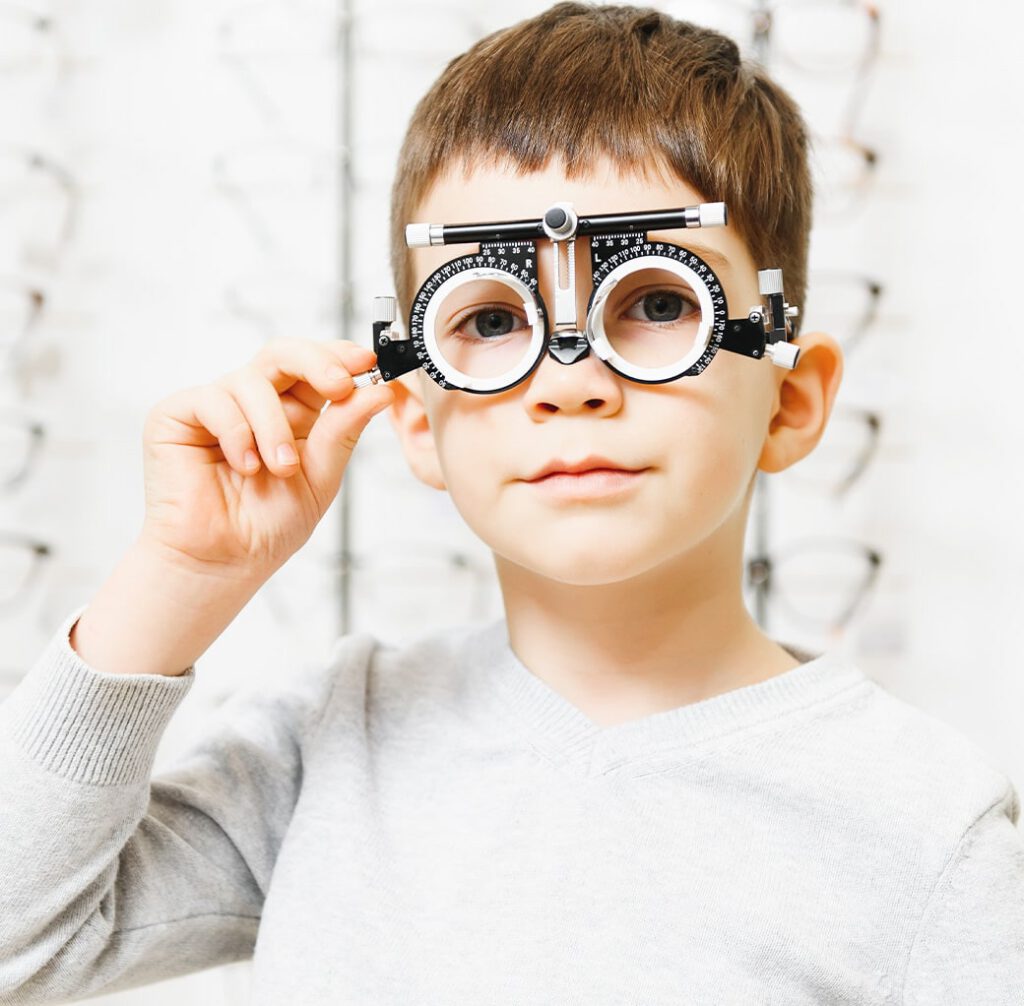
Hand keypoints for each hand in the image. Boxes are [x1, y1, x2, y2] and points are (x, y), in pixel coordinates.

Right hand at [139, 337, 393, 581]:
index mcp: (295, 413)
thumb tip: (380, 391)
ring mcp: (217, 405)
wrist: (224, 561)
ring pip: (252, 381)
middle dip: (316, 363)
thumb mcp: (320, 476)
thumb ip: (344, 430)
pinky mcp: (178, 415)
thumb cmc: (269, 525)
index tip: (367, 361)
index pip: (317, 367)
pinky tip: (244, 466)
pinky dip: (236, 433)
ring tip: (280, 469)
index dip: (340, 356)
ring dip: (274, 427)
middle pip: (284, 354)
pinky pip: (213, 400)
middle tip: (339, 386)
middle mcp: (256, 402)